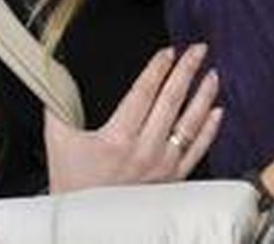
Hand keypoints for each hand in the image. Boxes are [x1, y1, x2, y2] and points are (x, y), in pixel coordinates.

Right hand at [45, 44, 221, 192]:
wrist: (84, 225)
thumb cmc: (72, 184)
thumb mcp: (59, 142)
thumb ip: (58, 106)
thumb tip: (55, 76)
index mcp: (117, 139)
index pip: (144, 92)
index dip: (158, 68)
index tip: (168, 51)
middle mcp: (144, 151)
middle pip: (171, 101)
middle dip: (186, 70)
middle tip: (198, 49)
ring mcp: (163, 167)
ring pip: (190, 124)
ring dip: (204, 96)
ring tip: (212, 73)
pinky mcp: (174, 180)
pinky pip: (198, 151)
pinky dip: (210, 129)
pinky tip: (218, 111)